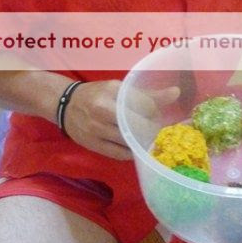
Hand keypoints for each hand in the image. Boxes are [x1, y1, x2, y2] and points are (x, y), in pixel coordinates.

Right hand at [63, 79, 179, 159]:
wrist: (65, 105)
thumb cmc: (96, 93)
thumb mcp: (119, 88)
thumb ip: (147, 94)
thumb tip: (176, 93)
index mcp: (111, 91)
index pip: (144, 105)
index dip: (154, 111)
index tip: (156, 113)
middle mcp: (102, 110)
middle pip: (138, 125)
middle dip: (151, 128)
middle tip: (155, 128)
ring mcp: (97, 130)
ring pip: (130, 141)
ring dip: (142, 141)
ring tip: (146, 137)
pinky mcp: (94, 146)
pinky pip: (120, 154)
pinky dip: (131, 152)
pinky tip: (135, 146)